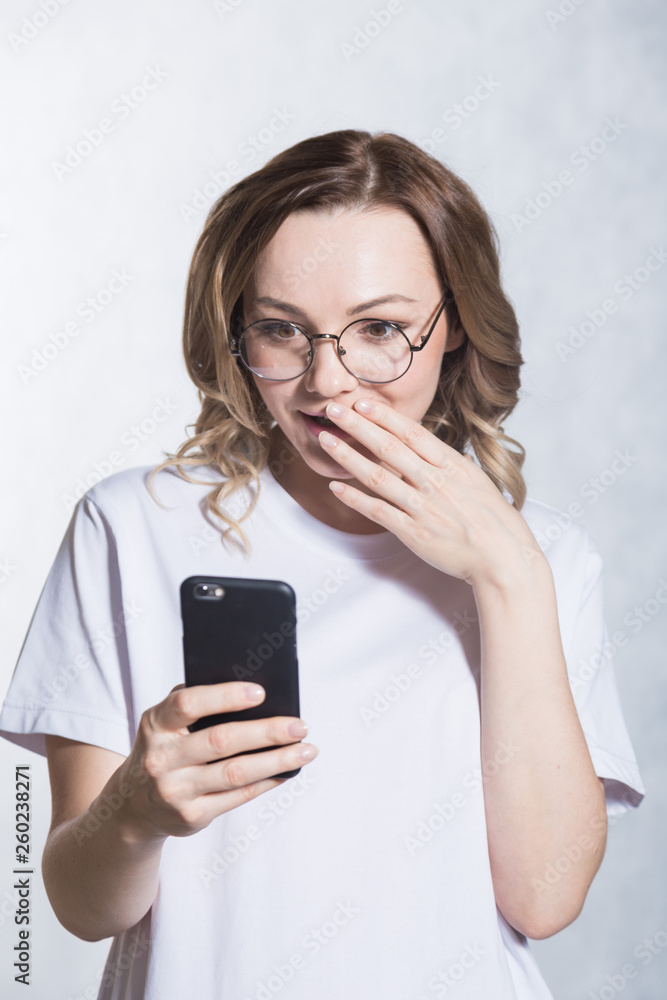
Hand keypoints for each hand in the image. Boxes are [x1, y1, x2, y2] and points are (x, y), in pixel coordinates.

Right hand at [115, 682, 317, 842]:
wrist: (133, 805)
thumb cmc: (164, 748)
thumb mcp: (163, 722)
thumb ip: (194, 702)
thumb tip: (252, 693)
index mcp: (155, 724)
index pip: (188, 704)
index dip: (225, 696)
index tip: (260, 692)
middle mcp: (162, 758)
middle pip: (221, 741)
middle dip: (267, 732)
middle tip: (299, 726)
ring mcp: (175, 791)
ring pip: (236, 773)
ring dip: (277, 761)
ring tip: (306, 751)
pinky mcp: (191, 816)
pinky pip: (238, 796)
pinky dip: (267, 782)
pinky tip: (287, 771)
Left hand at [318, 398, 543, 587]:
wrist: (504, 559)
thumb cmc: (497, 523)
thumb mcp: (481, 484)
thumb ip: (458, 467)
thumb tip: (448, 454)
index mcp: (452, 466)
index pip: (412, 433)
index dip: (385, 416)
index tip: (363, 402)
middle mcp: (435, 482)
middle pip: (388, 446)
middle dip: (357, 425)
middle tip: (334, 409)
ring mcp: (423, 507)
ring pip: (377, 475)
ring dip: (347, 455)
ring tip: (325, 440)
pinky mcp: (414, 533)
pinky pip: (378, 511)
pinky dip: (354, 499)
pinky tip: (336, 487)